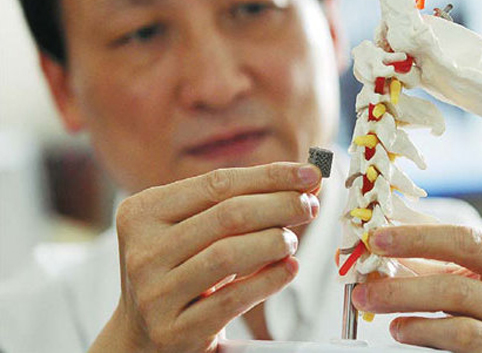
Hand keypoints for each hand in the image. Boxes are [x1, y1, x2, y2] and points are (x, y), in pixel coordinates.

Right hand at [89, 163, 321, 352]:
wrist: (142, 337)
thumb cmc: (179, 271)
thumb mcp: (194, 230)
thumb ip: (239, 203)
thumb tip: (303, 181)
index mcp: (143, 212)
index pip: (217, 184)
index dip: (269, 176)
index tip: (308, 174)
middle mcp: (143, 250)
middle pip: (227, 215)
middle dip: (279, 205)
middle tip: (309, 205)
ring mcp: (154, 293)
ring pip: (228, 254)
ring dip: (273, 241)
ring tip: (292, 240)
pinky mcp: (174, 330)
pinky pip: (231, 299)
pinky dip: (268, 281)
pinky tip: (288, 269)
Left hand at [352, 225, 481, 352]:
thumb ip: (443, 257)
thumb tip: (386, 238)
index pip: (465, 240)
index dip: (416, 238)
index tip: (377, 238)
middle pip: (455, 287)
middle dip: (400, 287)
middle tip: (362, 287)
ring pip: (459, 328)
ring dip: (411, 318)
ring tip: (381, 312)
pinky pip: (462, 351)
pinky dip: (426, 339)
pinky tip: (404, 331)